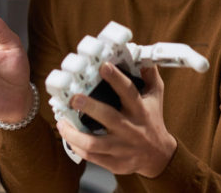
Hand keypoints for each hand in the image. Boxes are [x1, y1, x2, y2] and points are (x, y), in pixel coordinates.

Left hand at [56, 63, 176, 177]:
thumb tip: (142, 56)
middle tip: (74, 97)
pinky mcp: (114, 163)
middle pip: (109, 117)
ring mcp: (122, 148)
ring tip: (61, 122)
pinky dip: (77, 146)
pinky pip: (92, 157)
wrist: (158, 156)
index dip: (116, 78)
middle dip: (89, 107)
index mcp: (140, 110)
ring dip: (74, 134)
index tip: (103, 66)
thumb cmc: (152, 121)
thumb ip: (149, 75)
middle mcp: (130, 129)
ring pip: (94, 143)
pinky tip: (68, 136)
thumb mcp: (155, 96)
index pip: (129, 92)